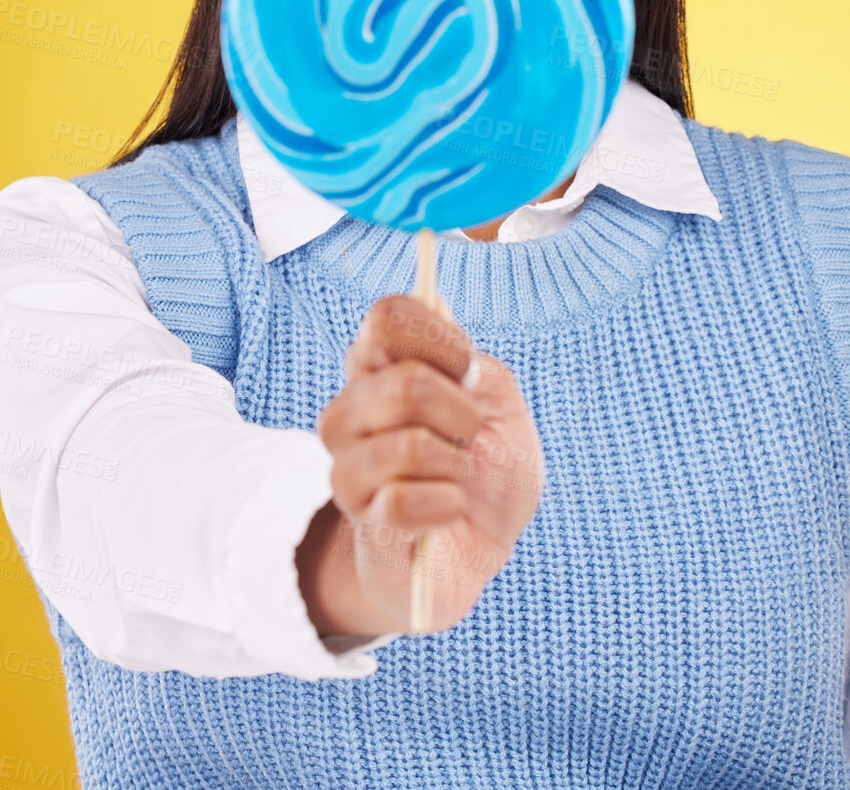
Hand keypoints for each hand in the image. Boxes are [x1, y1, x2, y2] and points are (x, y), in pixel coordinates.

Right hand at [302, 294, 544, 635]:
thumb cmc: (491, 466)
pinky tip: (450, 508)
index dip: (438, 340)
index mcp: (381, 370)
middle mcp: (351, 412)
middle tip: (470, 434)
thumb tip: (434, 303)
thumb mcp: (501, 403)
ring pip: (406, 446)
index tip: (468, 371)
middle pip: (404, 382)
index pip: (385, 318)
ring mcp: (349, 469)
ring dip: (457, 464)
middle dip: (462, 412)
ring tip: (460, 475)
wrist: (484, 547)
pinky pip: (402, 502)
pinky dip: (447, 503)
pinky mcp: (363, 525)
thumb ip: (466, 357)